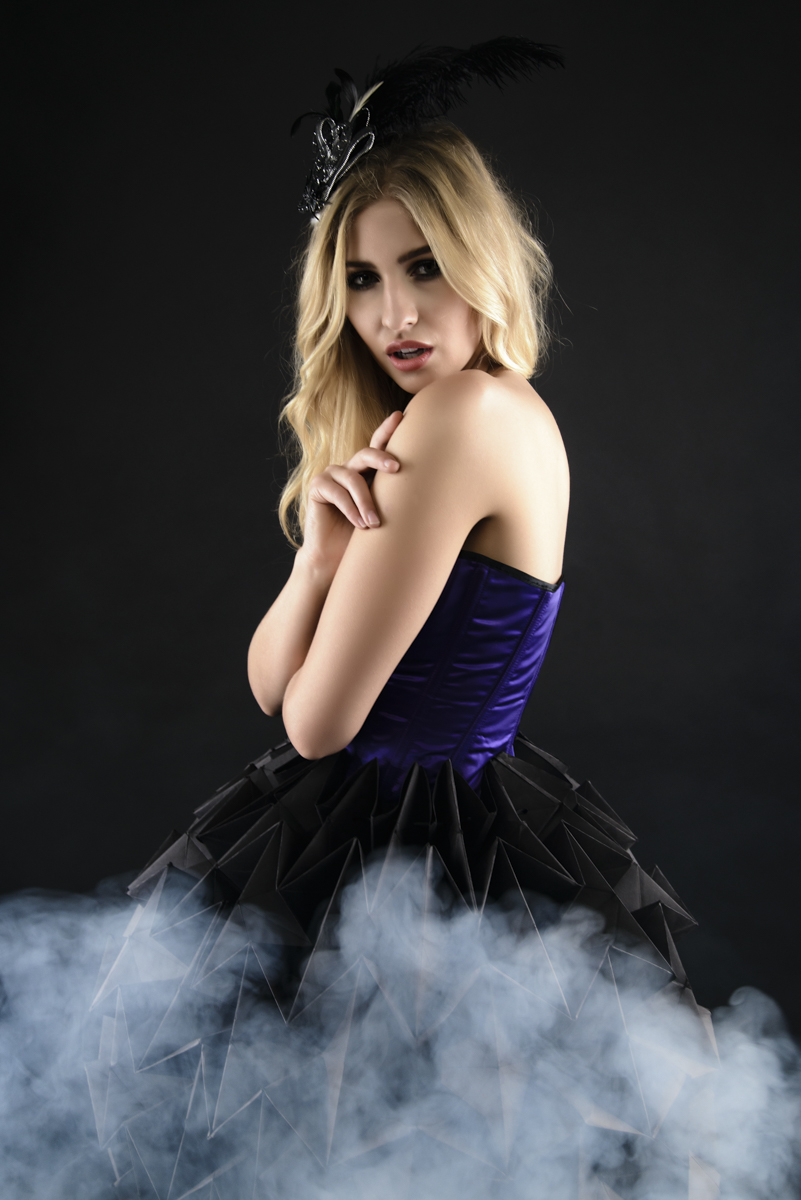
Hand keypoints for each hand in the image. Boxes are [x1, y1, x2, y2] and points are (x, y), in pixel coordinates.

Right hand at [299, 410, 403, 575]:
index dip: (387, 429)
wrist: (336, 560)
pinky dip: (350, 509)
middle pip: (366, 454)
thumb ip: (396, 498)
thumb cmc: (366, 540)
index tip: (401, 416)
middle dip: (382, 458)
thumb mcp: (386, 515)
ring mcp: (332, 475)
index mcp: (368, 472)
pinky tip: (359, 524)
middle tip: (397, 468)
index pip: (378, 446)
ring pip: (353, 478)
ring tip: (373, 524)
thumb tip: (430, 488)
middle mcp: (350, 468)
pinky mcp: (317, 487)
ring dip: (365, 501)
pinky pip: (336, 492)